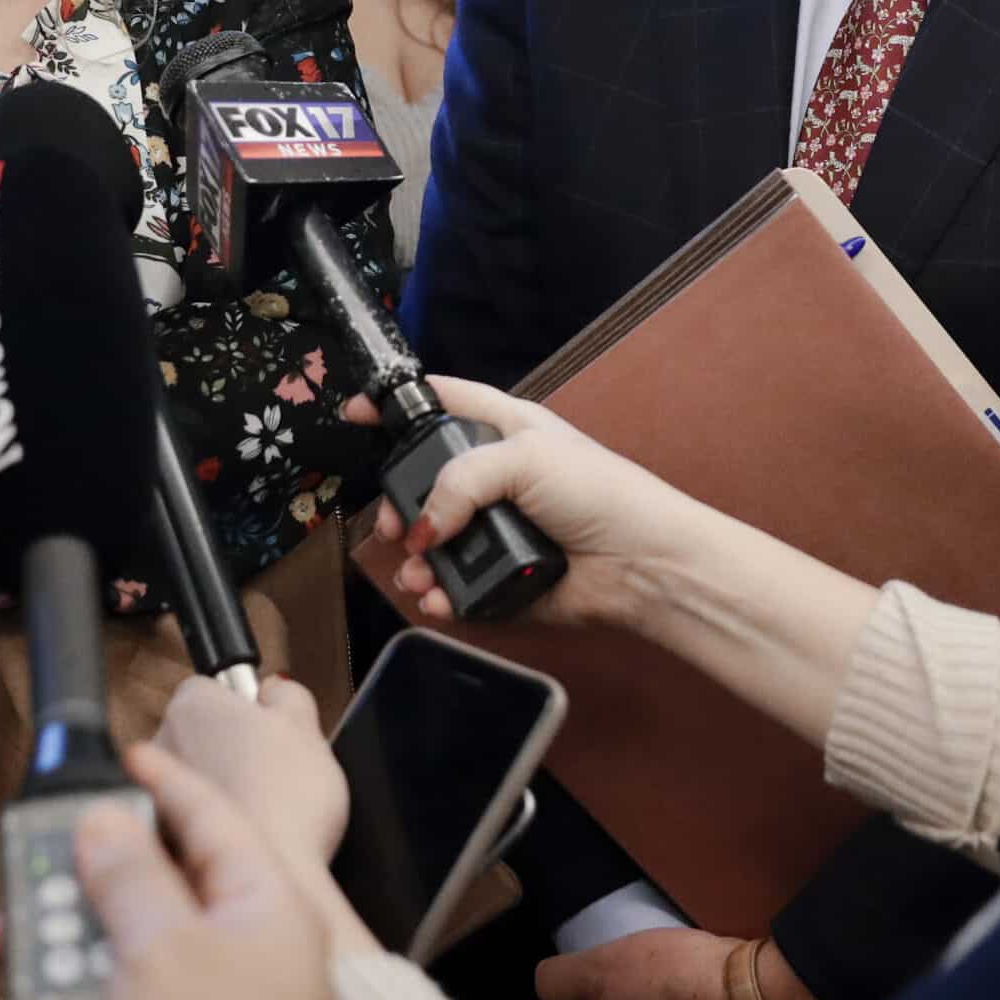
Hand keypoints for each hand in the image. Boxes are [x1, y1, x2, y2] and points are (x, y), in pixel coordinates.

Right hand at [0, 744, 336, 999]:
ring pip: (118, 958)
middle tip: (25, 871)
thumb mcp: (161, 949)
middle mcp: (243, 955)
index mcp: (263, 907)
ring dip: (52, 952)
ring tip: (2, 951)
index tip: (122, 754)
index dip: (162, 781)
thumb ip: (129, 877)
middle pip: (153, 888)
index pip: (211, 817)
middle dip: (78, 879)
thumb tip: (104, 822)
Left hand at [153, 673, 347, 867]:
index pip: (210, 685)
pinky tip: (248, 834)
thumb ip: (288, 693)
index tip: (268, 726)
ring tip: (265, 807)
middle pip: (201, 733)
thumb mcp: (306, 727)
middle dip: (232, 747)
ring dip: (222, 788)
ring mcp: (156, 791)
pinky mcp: (162, 837)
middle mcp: (163, 743)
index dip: (245, 707)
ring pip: (196, 778)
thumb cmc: (288, 802)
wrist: (273, 877)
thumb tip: (277, 688)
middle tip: (274, 769)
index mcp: (193, 704)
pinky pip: (190, 819)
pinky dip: (214, 825)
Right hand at [346, 376, 715, 629]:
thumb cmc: (601, 494)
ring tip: (416, 573)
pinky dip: (439, 594)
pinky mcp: (503, 577)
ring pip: (434, 541)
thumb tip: (423, 528)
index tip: (357, 413)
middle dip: (399, 504)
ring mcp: (499, 529)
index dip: (400, 403)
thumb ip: (458, 481)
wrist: (643, 564)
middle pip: (425, 482)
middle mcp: (498, 478)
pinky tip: (436, 597)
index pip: (443, 402)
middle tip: (389, 523)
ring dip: (415, 560)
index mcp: (506, 430)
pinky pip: (456, 586)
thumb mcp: (524, 457)